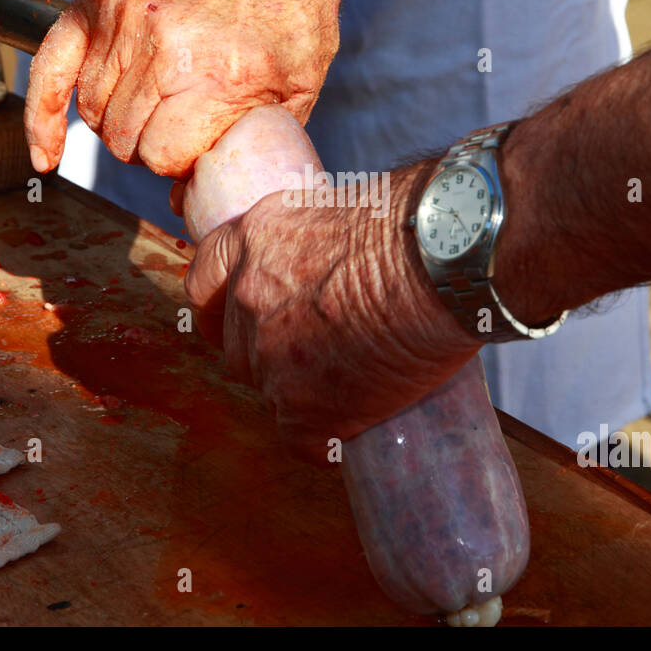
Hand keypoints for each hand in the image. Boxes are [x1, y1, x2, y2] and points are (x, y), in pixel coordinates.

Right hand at [24, 0, 341, 178]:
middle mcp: (165, 47)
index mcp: (218, 75)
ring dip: (117, 125)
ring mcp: (127, 18)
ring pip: (93, 111)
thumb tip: (190, 203)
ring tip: (152, 110)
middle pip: (125, 140)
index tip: (199, 148)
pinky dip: (42, 116)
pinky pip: (51, 68)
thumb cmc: (293, 9)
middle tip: (179, 128)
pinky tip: (47, 153)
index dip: (180, 163)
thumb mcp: (300, 86)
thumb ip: (252, 147)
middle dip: (150, 148)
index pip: (163, 157)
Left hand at [184, 163, 479, 461]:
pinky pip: (307, 440)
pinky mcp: (304, 411)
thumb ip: (315, 245)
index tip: (235, 324)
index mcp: (253, 241)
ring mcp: (272, 360)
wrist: (444, 263)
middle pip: (237, 349)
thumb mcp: (342, 210)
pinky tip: (366, 422)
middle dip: (270, 357)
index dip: (220, 310)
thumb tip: (332, 267)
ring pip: (274, 396)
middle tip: (320, 357)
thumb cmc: (416, 224)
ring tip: (365, 380)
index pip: (205, 283)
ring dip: (310, 395)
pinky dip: (333, 437)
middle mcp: (248, 300)